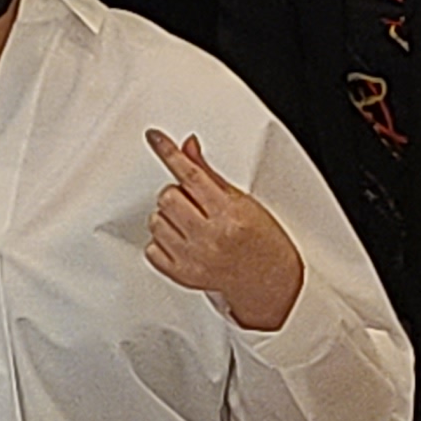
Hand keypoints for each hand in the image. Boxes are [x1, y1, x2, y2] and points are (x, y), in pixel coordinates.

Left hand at [142, 130, 305, 333]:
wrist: (270, 282)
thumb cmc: (261, 241)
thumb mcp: (242, 201)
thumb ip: (208, 173)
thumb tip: (187, 146)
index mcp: (229, 215)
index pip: (191, 175)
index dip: (169, 153)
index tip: (154, 137)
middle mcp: (210, 237)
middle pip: (168, 196)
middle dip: (177, 193)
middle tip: (194, 203)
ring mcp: (193, 258)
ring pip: (155, 220)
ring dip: (167, 217)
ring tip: (190, 224)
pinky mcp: (181, 275)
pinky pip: (151, 248)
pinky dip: (162, 242)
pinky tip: (182, 242)